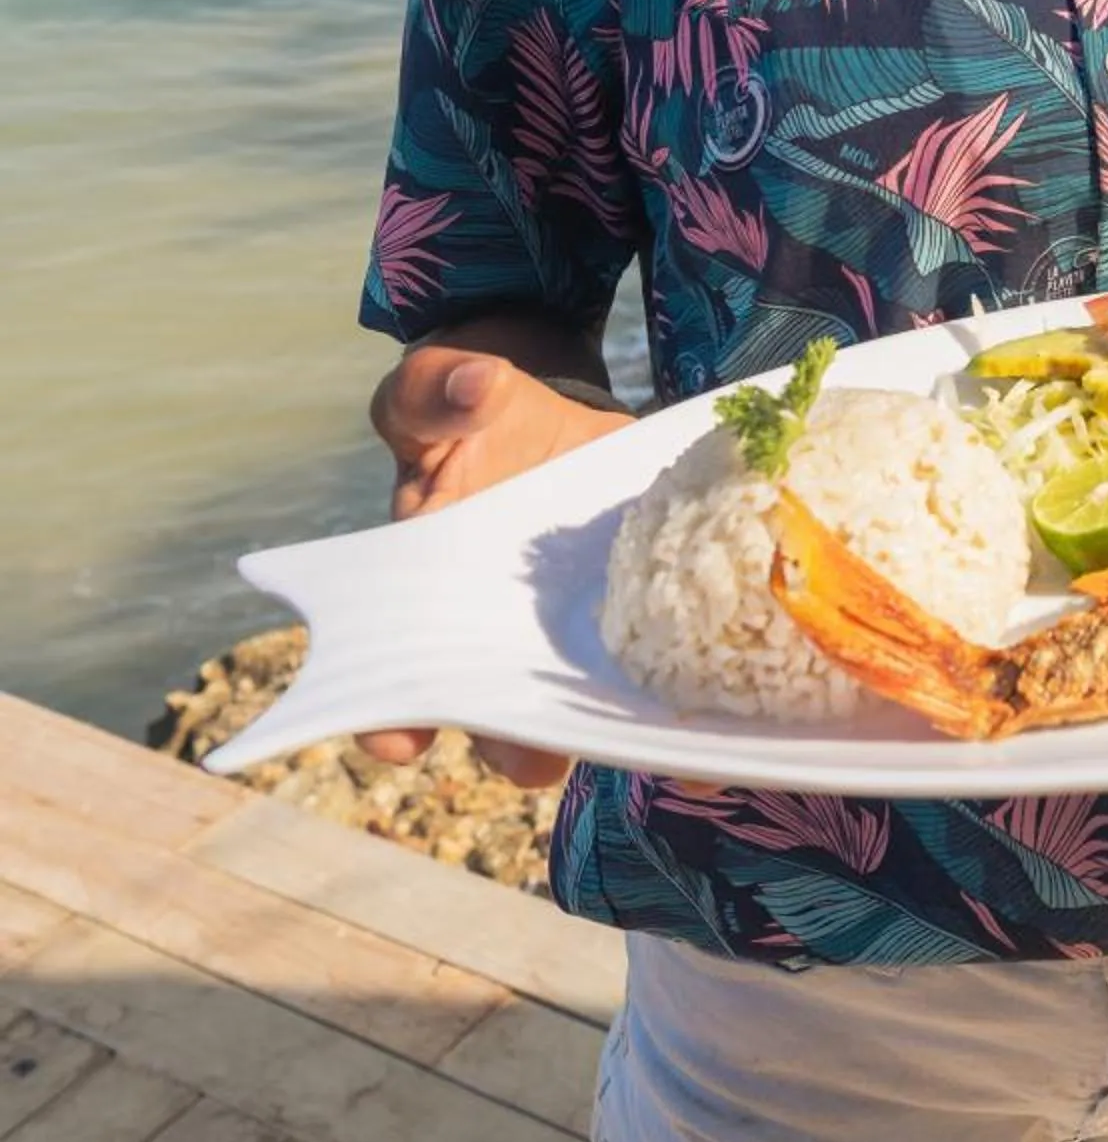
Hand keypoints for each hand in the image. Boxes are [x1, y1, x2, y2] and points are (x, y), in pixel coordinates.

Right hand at [359, 345, 630, 785]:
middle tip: (529, 753)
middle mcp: (487, 632)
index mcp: (425, 588)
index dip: (391, 718)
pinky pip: (638, 663)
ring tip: (623, 731)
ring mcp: (559, 631)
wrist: (554, 418)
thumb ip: (433, 389)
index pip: (396, 673)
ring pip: (569, 706)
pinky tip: (682, 701)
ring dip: (592, 726)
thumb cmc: (477, 415)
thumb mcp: (440, 390)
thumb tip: (469, 388)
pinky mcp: (625, 614)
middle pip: (489, 715)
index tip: (399, 739)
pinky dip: (654, 688)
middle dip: (506, 742)